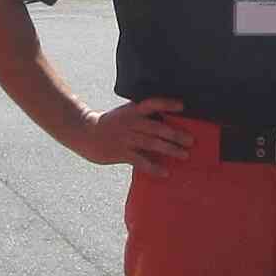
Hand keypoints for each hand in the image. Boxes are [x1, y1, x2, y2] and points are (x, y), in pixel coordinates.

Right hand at [75, 96, 196, 172]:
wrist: (84, 132)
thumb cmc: (109, 125)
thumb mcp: (124, 115)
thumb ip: (141, 119)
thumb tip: (165, 127)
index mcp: (132, 111)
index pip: (152, 104)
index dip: (167, 104)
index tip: (182, 106)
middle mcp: (131, 123)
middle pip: (157, 128)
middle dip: (176, 134)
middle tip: (191, 141)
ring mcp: (126, 138)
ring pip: (152, 143)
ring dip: (170, 149)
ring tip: (185, 155)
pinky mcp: (120, 152)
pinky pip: (140, 161)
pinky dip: (154, 167)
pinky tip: (165, 172)